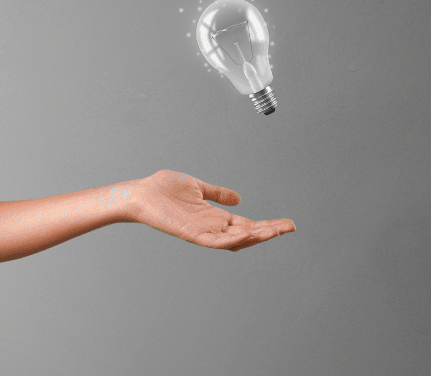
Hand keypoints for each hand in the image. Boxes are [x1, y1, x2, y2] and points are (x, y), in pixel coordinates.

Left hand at [126, 169, 295, 251]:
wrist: (140, 193)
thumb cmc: (163, 189)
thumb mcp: (197, 188)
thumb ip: (217, 193)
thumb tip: (238, 198)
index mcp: (215, 217)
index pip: (247, 224)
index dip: (268, 225)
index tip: (288, 223)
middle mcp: (212, 227)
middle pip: (247, 234)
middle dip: (269, 232)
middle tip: (290, 227)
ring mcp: (203, 233)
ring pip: (235, 241)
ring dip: (256, 237)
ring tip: (275, 231)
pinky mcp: (192, 235)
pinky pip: (216, 242)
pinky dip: (233, 240)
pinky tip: (248, 234)